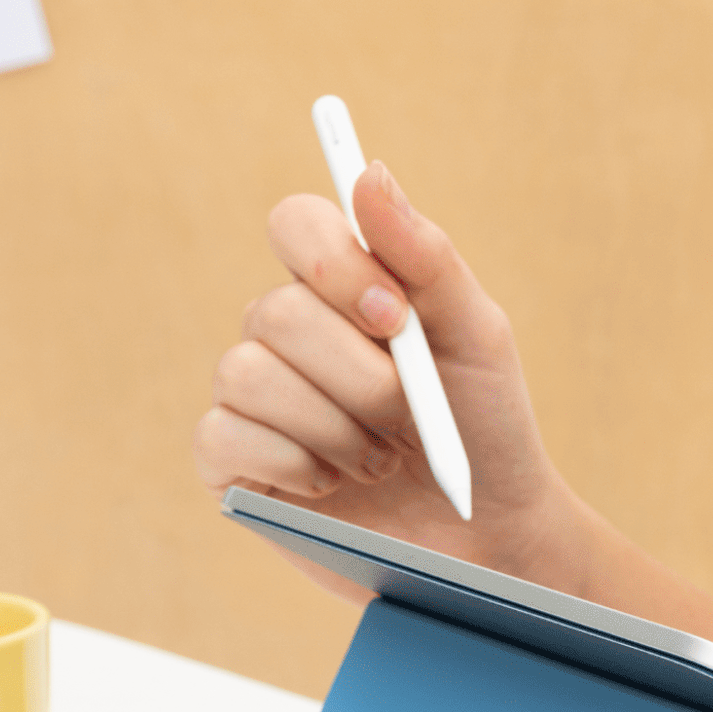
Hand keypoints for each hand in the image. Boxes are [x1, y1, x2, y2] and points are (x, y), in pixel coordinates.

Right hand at [193, 161, 579, 591]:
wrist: (490, 538)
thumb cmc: (486, 432)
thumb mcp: (476, 338)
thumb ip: (426, 257)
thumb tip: (368, 173)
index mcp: (342, 291)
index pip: (295, 225)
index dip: (336, 264)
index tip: (395, 317)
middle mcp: (287, 336)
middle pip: (276, 312)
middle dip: (357, 375)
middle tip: (403, 415)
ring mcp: (254, 402)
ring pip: (244, 373)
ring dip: (332, 426)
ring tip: (380, 460)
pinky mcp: (234, 468)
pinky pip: (222, 436)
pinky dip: (290, 461)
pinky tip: (333, 485)